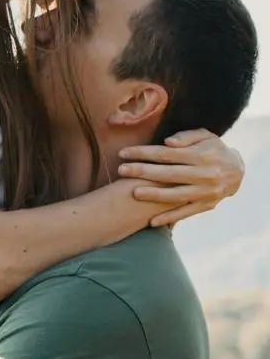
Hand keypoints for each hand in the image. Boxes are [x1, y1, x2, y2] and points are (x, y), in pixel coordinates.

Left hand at [117, 129, 243, 226]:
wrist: (238, 171)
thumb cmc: (213, 149)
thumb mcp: (205, 135)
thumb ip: (186, 136)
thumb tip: (168, 142)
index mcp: (201, 155)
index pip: (166, 154)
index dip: (143, 153)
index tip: (123, 153)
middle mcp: (205, 174)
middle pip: (168, 174)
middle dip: (142, 172)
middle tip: (120, 170)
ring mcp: (206, 192)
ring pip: (176, 195)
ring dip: (153, 195)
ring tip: (133, 193)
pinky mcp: (207, 205)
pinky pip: (186, 213)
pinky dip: (169, 218)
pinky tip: (151, 222)